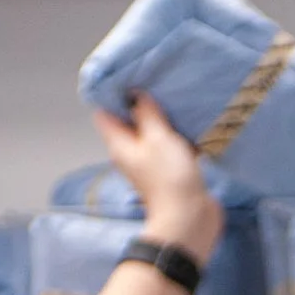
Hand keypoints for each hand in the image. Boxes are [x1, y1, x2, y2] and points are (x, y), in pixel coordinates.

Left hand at [94, 94, 221, 265]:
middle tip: (156, 83)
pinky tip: (190, 123)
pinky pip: (170, 147)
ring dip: (162, 120)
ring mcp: (151, 164)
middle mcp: (131, 153)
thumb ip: (147, 113)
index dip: (112, 94)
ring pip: (152, 134)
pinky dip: (177, 136)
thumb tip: (136, 96)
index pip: (105, 113)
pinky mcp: (170, 171)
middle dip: (141, 104)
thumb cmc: (169, 177)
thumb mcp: (157, 137)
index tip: (129, 77)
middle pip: (130, 122)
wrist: (190, 217)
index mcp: (120, 144)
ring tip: (174, 98)